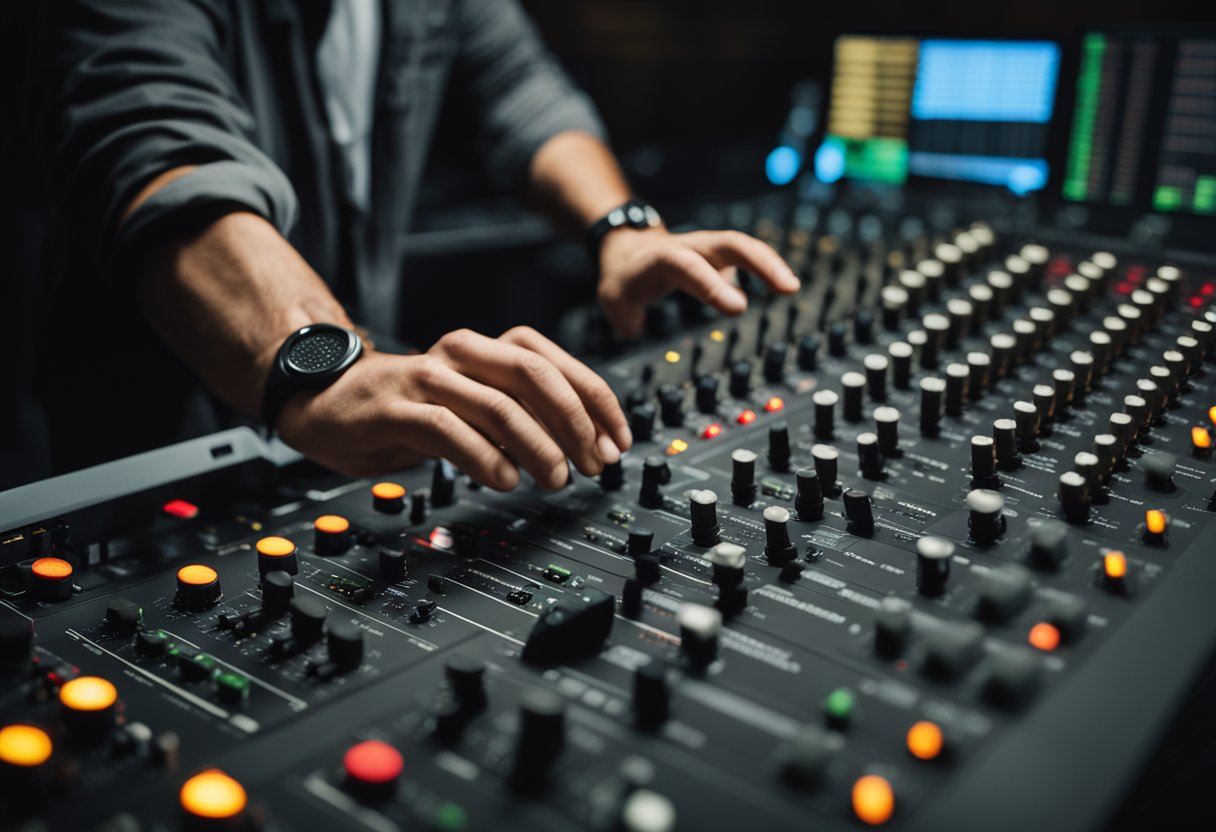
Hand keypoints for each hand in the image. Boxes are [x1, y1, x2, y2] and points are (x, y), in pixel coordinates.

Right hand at [277, 326, 631, 489]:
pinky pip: (449, 429)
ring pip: (497, 404)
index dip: (595, 400)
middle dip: (574, 421)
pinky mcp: (396, 409)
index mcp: (485, 349)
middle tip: (594, 463)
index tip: (618, 441)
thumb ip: (520, 415)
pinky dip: (484, 456)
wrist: (325, 402)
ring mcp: (427, 379)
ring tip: (557, 479)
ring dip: (538, 445)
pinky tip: (504, 480)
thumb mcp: (473, 406)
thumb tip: (583, 444)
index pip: (554, 361)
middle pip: (534, 374)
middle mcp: (460, 354)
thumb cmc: (407, 408)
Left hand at [596, 227, 800, 336]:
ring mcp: (707, 248)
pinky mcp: (719, 255)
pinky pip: (746, 254)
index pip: (688, 266)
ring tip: (792, 288)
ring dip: (770, 264)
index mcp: (662, 258)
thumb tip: (636, 329)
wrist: (628, 247)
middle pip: (728, 244)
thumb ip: (624, 317)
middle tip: (787, 287)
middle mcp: (689, 246)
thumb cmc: (624, 276)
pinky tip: (785, 284)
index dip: (713, 285)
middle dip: (759, 262)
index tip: (739, 308)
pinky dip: (766, 266)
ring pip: (743, 247)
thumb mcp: (613, 298)